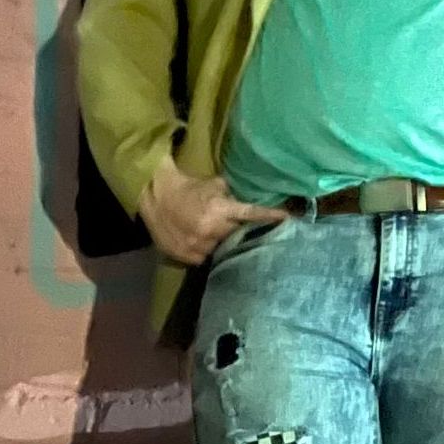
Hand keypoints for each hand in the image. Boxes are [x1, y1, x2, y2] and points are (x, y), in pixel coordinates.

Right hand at [137, 154, 291, 267]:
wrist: (156, 196)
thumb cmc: (188, 187)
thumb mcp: (214, 184)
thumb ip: (233, 195)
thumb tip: (252, 200)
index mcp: (219, 210)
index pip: (251, 214)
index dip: (269, 217)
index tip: (288, 219)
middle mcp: (210, 230)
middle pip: (238, 237)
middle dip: (241, 234)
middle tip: (244, 231)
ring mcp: (197, 246)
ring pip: (221, 251)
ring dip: (222, 244)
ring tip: (217, 236)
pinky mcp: (186, 256)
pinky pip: (204, 259)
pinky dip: (207, 252)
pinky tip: (203, 243)